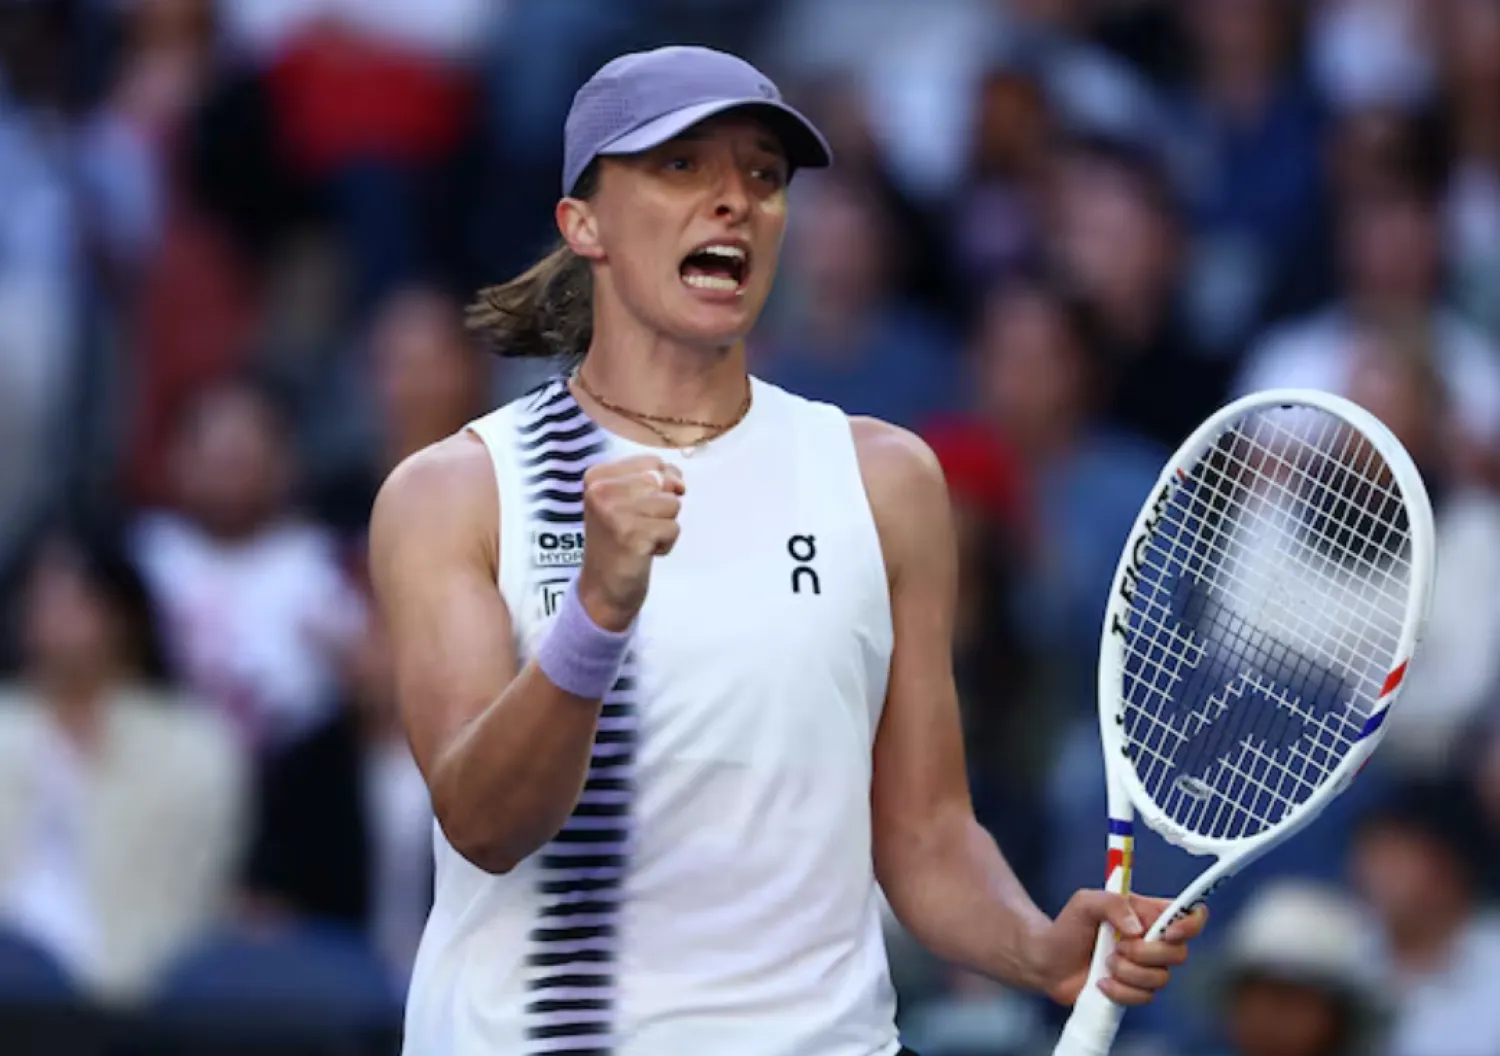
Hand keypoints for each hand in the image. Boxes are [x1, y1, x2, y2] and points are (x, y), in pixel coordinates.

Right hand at [577, 455, 684, 630]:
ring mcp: (614, 512)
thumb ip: (653, 479)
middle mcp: (601, 490)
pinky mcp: (632, 535)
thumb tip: (678, 483)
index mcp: (597, 475)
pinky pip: (673, 528)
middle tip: (636, 527)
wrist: (603, 588)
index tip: (636, 509)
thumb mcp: (626, 500)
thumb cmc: (618, 541)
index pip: (653, 463)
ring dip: (663, 526)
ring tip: (640, 538)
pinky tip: (644, 552)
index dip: (660, 487)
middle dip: (661, 508)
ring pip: (672, 504)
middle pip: (664, 482)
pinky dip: (665, 544)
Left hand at [1027, 891, 1207, 1006]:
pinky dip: (1119, 990)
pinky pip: (1144, 997)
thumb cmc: (1068, 926)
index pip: (1189, 916)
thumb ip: (1112, 903)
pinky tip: (1101, 981)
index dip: (1190, 924)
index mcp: (1149, 914)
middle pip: (1179, 953)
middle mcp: (1154, 942)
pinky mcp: (1135, 992)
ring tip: (1104, 962)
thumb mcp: (1085, 902)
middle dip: (1146, 952)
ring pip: (1161, 978)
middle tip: (1117, 945)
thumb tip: (1136, 929)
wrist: (1049, 960)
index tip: (1168, 931)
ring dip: (1128, 971)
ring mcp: (1147, 969)